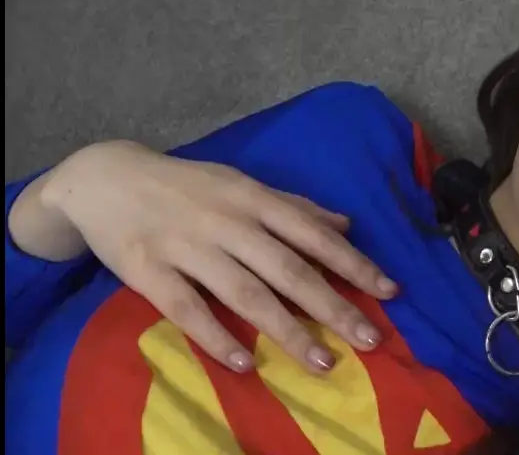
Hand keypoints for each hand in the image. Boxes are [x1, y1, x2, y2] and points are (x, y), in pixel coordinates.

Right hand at [40, 140, 396, 372]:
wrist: (104, 179)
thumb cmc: (185, 185)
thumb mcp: (241, 183)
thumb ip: (293, 206)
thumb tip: (346, 224)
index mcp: (253, 198)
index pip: (313, 235)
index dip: (354, 264)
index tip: (390, 291)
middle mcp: (227, 222)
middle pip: (289, 270)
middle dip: (333, 307)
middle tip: (369, 340)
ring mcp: (187, 247)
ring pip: (246, 294)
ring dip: (288, 331)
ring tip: (322, 362)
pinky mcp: (148, 271)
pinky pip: (186, 309)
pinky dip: (216, 337)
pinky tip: (245, 363)